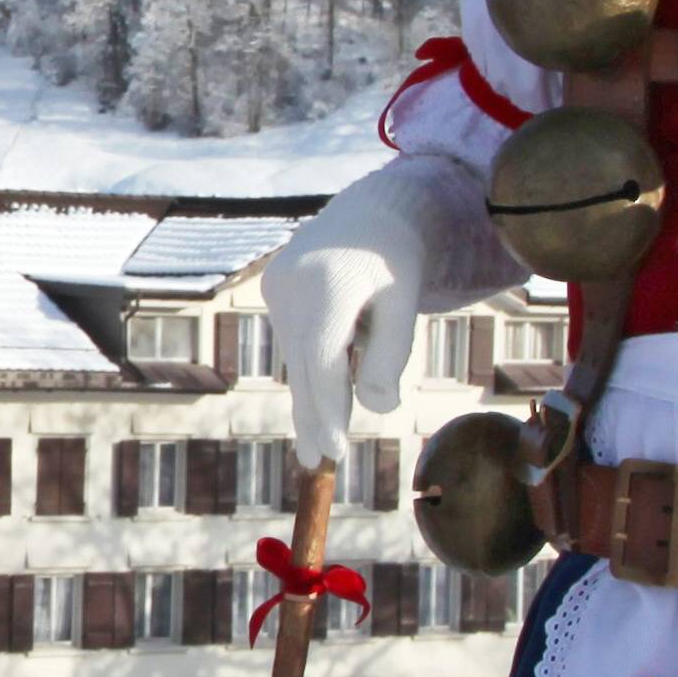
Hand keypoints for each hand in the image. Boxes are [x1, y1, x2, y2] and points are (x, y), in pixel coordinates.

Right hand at [265, 158, 476, 469]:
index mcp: (330, 284)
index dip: (328, 407)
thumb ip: (392, 356)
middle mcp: (293, 284)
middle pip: (303, 366)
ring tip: (316, 450)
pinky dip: (308, 370)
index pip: (324, 359)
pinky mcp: (272, 289)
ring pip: (297, 358)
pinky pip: (294, 342)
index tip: (335, 450)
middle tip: (316, 465)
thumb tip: (378, 407)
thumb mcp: (405, 305)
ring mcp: (277, 286)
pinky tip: (320, 401)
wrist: (368, 211)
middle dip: (314, 416)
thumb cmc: (396, 262)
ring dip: (311, 398)